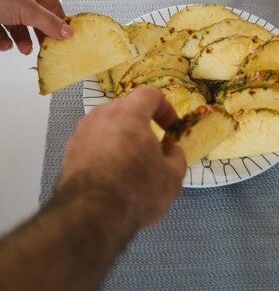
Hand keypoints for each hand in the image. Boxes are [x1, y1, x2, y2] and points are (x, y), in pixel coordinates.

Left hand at [0, 0, 72, 53]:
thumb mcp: (26, 9)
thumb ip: (48, 22)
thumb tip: (69, 33)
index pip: (50, 1)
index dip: (59, 18)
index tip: (66, 36)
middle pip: (35, 16)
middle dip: (39, 33)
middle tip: (47, 48)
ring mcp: (0, 5)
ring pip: (18, 26)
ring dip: (22, 39)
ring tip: (24, 49)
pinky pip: (1, 32)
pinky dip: (4, 40)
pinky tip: (4, 45)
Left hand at [57, 86, 186, 230]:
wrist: (89, 216)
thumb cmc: (136, 190)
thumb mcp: (172, 177)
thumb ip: (176, 157)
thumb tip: (171, 152)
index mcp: (129, 112)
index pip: (150, 95)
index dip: (166, 109)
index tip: (171, 129)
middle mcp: (102, 115)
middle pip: (126, 110)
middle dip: (142, 126)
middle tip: (151, 149)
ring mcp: (81, 133)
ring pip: (107, 127)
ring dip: (121, 139)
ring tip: (129, 166)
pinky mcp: (68, 153)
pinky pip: (93, 144)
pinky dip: (104, 153)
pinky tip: (110, 178)